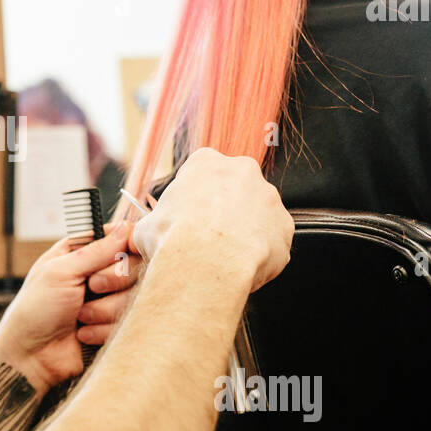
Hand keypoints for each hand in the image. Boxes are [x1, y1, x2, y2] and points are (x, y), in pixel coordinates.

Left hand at [0, 221, 142, 390]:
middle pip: (132, 265)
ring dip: (104, 310)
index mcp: (79, 253)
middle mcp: (95, 274)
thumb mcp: (60, 272)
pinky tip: (83, 335)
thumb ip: (95, 251)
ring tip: (80, 317)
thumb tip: (125, 229)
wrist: (31, 357)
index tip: (128, 250)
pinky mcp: (112, 326)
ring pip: (132, 296)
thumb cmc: (35, 310)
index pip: (116, 236)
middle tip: (91, 288)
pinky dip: (103, 329)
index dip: (126, 243)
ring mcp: (106, 301)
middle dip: (113, 280)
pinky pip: (127, 322)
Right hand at [132, 146, 292, 292]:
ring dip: (246, 231)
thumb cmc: (174, 239)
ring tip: (226, 256)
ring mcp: (268, 199)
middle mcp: (243, 172)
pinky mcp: (285, 227)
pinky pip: (274, 240)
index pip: (203, 171)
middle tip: (209, 236)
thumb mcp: (147, 224)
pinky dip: (262, 253)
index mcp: (207, 163)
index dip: (196, 197)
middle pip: (236, 189)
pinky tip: (243, 266)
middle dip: (225, 211)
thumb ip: (156, 222)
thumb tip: (146, 235)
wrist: (204, 263)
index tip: (190, 215)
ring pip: (258, 214)